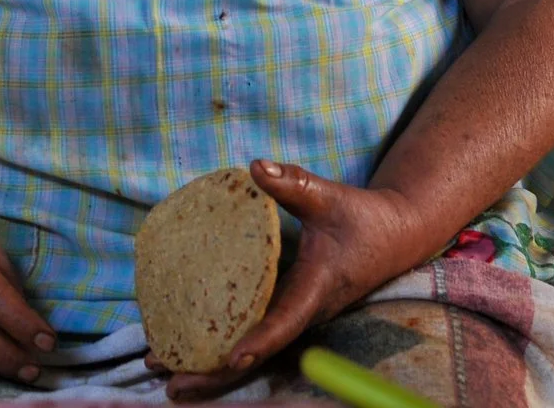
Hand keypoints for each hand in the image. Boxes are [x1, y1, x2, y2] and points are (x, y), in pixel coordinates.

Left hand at [160, 160, 423, 400]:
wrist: (393, 237)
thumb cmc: (362, 217)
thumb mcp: (329, 196)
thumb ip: (293, 182)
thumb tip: (255, 166)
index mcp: (316, 288)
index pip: (286, 321)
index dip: (260, 340)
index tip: (233, 357)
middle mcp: (304, 313)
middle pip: (258, 353)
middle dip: (214, 373)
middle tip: (170, 386)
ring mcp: (295, 317)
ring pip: (251, 351)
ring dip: (208, 366)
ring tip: (160, 372)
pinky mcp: (288, 311)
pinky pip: (252, 336)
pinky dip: (217, 346)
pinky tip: (181, 345)